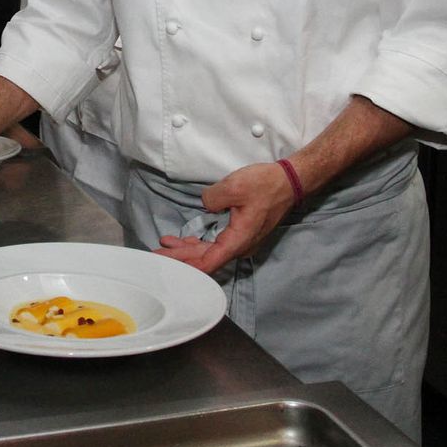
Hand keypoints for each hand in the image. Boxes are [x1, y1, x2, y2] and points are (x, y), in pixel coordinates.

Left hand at [153, 162, 294, 273]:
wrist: (290, 182)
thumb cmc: (265, 185)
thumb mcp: (234, 186)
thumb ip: (212, 199)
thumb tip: (206, 205)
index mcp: (237, 241)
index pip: (206, 264)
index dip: (183, 265)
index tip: (164, 262)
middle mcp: (239, 247)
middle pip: (205, 260)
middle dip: (179, 258)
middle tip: (156, 255)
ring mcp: (242, 242)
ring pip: (210, 253)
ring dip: (187, 250)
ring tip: (166, 245)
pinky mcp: (242, 235)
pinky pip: (217, 245)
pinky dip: (199, 244)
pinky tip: (186, 241)